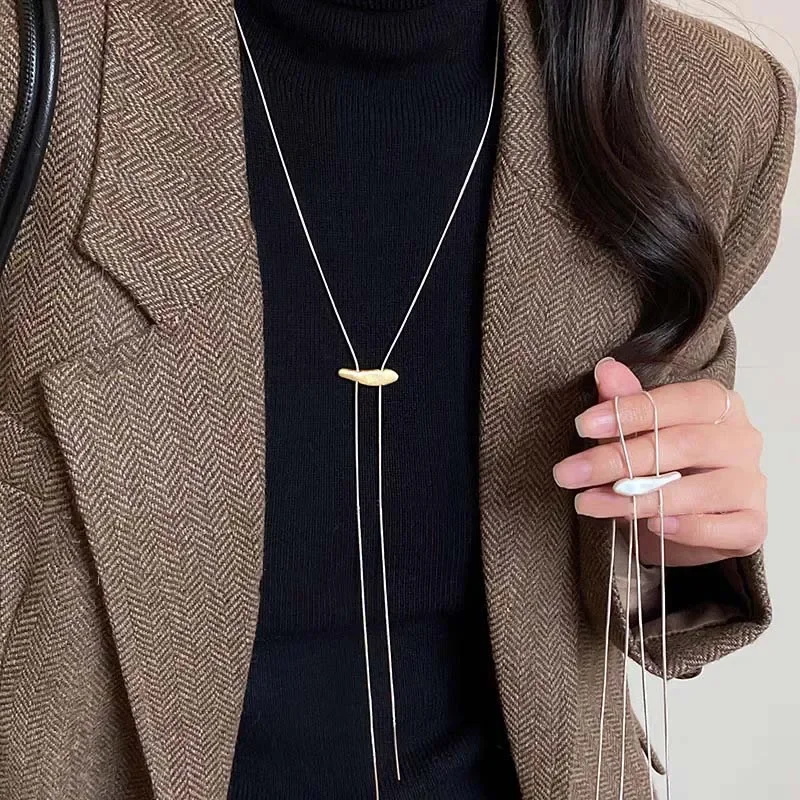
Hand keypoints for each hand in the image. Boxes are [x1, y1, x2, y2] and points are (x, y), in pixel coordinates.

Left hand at [552, 358, 766, 566]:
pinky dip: (688, 528)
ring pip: (698, 489)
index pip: (675, 401)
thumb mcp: (638, 433)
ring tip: (590, 503)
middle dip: (617, 460)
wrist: (689, 525)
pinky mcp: (753, 524)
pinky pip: (725, 527)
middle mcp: (740, 439)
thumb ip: (626, 402)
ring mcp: (751, 482)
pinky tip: (654, 525)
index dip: (627, 412)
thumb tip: (606, 371)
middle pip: (681, 445)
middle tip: (571, 472)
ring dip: (637, 498)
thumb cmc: (666, 468)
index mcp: (717, 405)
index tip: (583, 425)